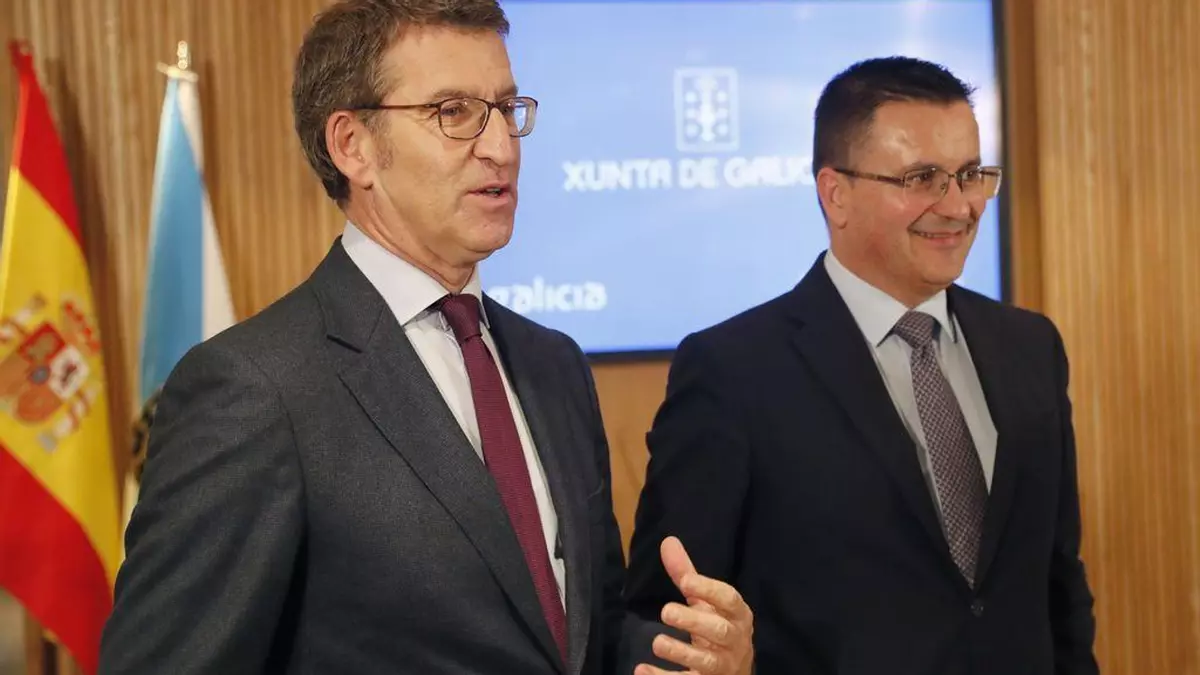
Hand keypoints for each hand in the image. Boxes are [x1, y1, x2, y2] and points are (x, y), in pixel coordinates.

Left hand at [635, 536, 753, 674]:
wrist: (735, 672)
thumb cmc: (718, 628)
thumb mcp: (706, 602)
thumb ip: (688, 575)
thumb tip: (668, 542)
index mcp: (737, 615)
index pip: (729, 599)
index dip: (709, 589)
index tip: (685, 581)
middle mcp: (735, 641)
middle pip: (719, 631)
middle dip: (694, 621)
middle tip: (666, 611)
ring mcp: (723, 666)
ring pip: (706, 661)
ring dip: (681, 652)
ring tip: (657, 642)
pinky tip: (642, 670)